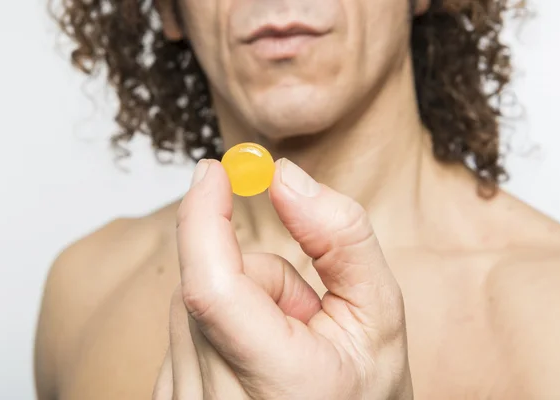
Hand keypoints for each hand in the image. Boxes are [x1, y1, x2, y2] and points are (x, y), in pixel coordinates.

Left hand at [153, 158, 412, 399]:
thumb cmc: (365, 395)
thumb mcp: (379, 314)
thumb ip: (341, 239)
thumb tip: (284, 178)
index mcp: (279, 384)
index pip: (212, 288)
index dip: (203, 219)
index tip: (213, 171)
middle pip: (204, 288)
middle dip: (254, 273)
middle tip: (305, 313)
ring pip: (187, 306)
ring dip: (235, 301)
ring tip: (283, 345)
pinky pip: (179, 332)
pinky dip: (216, 325)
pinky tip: (253, 361)